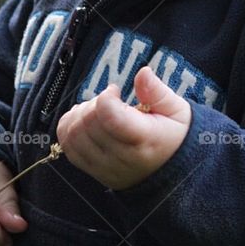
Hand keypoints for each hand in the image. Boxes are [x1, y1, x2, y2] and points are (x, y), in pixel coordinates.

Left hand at [56, 66, 191, 189]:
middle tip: (108, 101)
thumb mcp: (176, 109)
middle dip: (93, 103)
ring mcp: (105, 168)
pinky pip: (68, 148)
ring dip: (79, 116)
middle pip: (88, 123)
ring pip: (73, 136)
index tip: (116, 91)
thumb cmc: (174, 134)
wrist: (174, 171)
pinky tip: (86, 121)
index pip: (110, 116)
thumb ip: (157, 90)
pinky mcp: (94, 173)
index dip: (106, 96)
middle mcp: (122, 158)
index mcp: (146, 140)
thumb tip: (142, 72)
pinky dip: (70, 129)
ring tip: (97, 111)